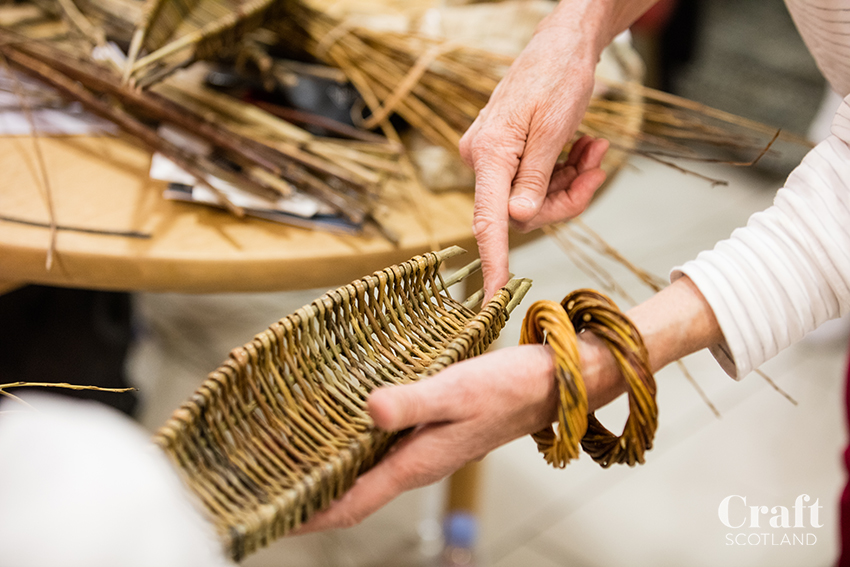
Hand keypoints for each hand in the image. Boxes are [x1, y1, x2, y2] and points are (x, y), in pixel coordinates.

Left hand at [295, 336, 626, 533]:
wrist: (551, 383)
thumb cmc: (508, 388)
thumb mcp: (457, 390)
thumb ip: (413, 402)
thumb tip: (368, 410)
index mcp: (415, 463)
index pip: (351, 503)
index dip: (309, 514)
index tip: (268, 517)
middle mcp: (414, 462)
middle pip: (350, 493)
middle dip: (308, 495)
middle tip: (262, 486)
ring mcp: (423, 448)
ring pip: (363, 471)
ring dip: (326, 471)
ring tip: (285, 460)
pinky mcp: (429, 430)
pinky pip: (379, 449)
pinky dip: (351, 446)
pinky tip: (337, 426)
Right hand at [459, 21, 608, 299]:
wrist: (561, 44)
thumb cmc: (557, 77)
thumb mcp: (554, 129)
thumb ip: (536, 178)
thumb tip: (521, 219)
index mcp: (489, 155)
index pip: (489, 221)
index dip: (494, 262)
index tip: (495, 299)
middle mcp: (483, 160)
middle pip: (522, 211)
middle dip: (565, 197)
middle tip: (596, 168)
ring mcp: (494, 158)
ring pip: (534, 197)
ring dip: (570, 181)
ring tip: (594, 150)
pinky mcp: (507, 154)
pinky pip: (536, 180)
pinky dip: (564, 171)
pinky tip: (585, 148)